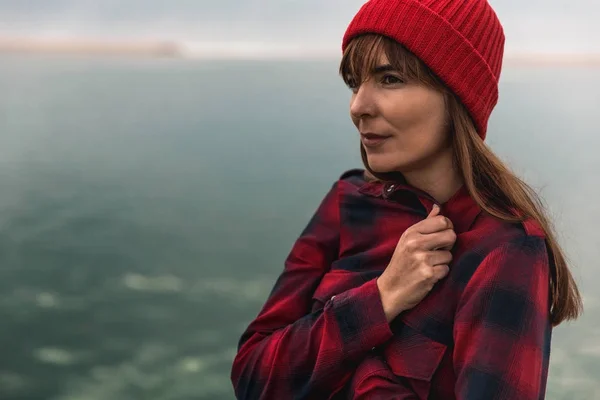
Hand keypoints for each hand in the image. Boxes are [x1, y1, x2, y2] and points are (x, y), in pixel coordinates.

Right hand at [377, 204, 455, 321]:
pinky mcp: (428, 274)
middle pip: (451, 235)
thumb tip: (438, 207)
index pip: (442, 220)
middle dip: (448, 245)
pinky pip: (446, 269)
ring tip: (429, 265)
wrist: (390, 290)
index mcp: (411, 232)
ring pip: (449, 255)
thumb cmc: (401, 264)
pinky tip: (428, 275)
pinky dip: (440, 274)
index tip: (440, 237)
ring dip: (442, 262)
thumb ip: (425, 224)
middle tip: (437, 251)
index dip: (447, 229)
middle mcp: (416, 243)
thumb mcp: (407, 240)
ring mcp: (422, 259)